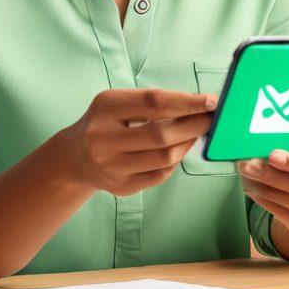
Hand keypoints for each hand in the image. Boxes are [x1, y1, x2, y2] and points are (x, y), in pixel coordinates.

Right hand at [60, 88, 216, 196]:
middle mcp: (103, 138)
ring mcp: (111, 166)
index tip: (212, 101)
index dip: (187, 102)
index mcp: (105, 108)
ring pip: (165, 158)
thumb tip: (199, 106)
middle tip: (213, 119)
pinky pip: (160, 175)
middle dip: (195, 125)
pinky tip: (179, 149)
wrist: (76, 157)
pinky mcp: (120, 187)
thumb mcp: (118, 103)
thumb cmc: (106, 123)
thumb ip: (153, 103)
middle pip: (162, 134)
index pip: (154, 102)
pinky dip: (176, 161)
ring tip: (197, 132)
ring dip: (188, 144)